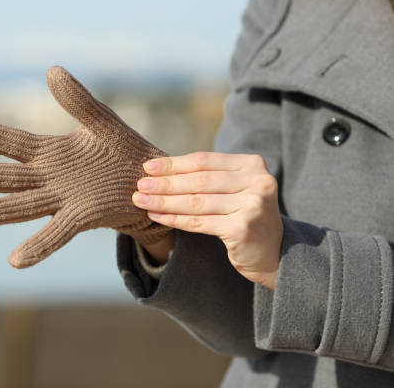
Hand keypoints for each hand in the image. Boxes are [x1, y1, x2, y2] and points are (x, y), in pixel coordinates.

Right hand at [0, 66, 171, 268]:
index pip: (7, 142)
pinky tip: (15, 261)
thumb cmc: (123, 152)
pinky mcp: (83, 217)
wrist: (151, 182)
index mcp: (49, 153)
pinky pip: (57, 233)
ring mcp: (63, 200)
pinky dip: (38, 246)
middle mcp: (48, 178)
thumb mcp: (101, 121)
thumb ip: (78, 100)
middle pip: (5, 177)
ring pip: (22, 206)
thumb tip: (52, 70)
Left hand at [131, 152, 282, 289]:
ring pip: (196, 202)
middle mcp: (257, 181)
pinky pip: (199, 222)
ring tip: (141, 200)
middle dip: (165, 183)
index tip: (148, 167)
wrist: (275, 253)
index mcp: (252, 164)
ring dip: (164, 201)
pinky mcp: (242, 228)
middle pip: (199, 181)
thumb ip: (208, 177)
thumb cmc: (245, 215)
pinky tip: (156, 216)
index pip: (204, 161)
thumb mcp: (234, 189)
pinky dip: (174, 219)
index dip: (174, 164)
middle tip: (139, 185)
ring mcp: (252, 205)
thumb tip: (159, 170)